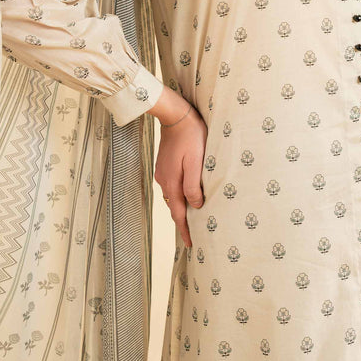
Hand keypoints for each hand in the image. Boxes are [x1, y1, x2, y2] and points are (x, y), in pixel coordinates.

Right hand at [151, 89, 206, 249]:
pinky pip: (171, 185)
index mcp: (172, 183)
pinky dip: (178, 194)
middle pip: (174, 207)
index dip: (185, 230)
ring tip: (191, 217)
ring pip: (172, 196)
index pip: (179, 214)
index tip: (190, 244)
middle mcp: (164, 181)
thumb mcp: (197, 161)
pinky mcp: (163, 165)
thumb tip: (196, 205)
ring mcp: (162, 172)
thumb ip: (194, 185)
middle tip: (193, 235)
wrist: (175, 116)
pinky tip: (185, 193)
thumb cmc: (191, 136)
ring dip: (181, 207)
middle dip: (183, 221)